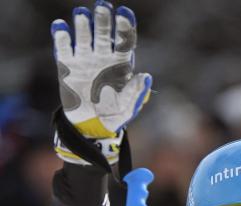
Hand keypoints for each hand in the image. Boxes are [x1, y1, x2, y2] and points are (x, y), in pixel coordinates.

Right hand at [51, 1, 151, 163]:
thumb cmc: (115, 114)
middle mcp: (104, 57)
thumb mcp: (129, 106)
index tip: (125, 12)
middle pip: (104, 34)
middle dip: (104, 19)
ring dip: (83, 24)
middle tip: (103, 5)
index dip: (125, 26)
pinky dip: (62, 37)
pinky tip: (60, 26)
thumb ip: (137, 92)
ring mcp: (85, 60)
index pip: (125, 41)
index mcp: (122, 64)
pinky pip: (64, 48)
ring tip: (82, 13)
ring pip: (84, 37)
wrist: (92, 125)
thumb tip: (146, 77)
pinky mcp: (67, 66)